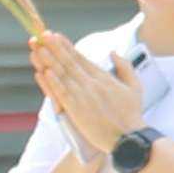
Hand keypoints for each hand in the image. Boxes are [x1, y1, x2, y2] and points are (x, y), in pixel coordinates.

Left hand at [31, 32, 142, 155]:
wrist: (129, 138)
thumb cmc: (132, 115)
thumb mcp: (134, 86)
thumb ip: (124, 67)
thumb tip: (113, 52)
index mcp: (103, 77)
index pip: (80, 58)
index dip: (66, 46)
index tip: (55, 35)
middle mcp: (92, 83)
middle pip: (69, 62)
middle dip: (54, 47)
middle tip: (42, 34)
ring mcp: (83, 96)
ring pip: (63, 75)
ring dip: (49, 60)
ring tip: (38, 47)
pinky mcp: (77, 110)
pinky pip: (62, 94)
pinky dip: (53, 82)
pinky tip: (44, 72)